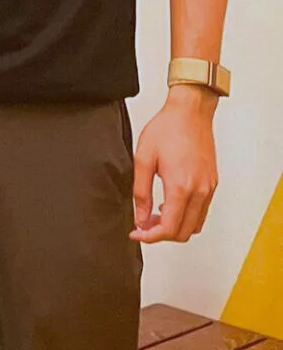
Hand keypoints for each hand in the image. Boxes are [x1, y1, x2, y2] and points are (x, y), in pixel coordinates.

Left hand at [131, 85, 219, 243]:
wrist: (189, 113)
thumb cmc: (167, 129)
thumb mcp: (143, 158)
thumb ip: (140, 191)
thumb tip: (140, 216)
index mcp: (181, 187)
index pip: (169, 228)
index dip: (150, 236)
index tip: (137, 233)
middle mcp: (199, 192)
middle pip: (183, 232)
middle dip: (161, 234)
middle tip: (143, 225)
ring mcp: (209, 189)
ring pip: (195, 225)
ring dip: (175, 227)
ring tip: (154, 216)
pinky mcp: (212, 184)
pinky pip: (202, 212)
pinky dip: (187, 217)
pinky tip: (170, 206)